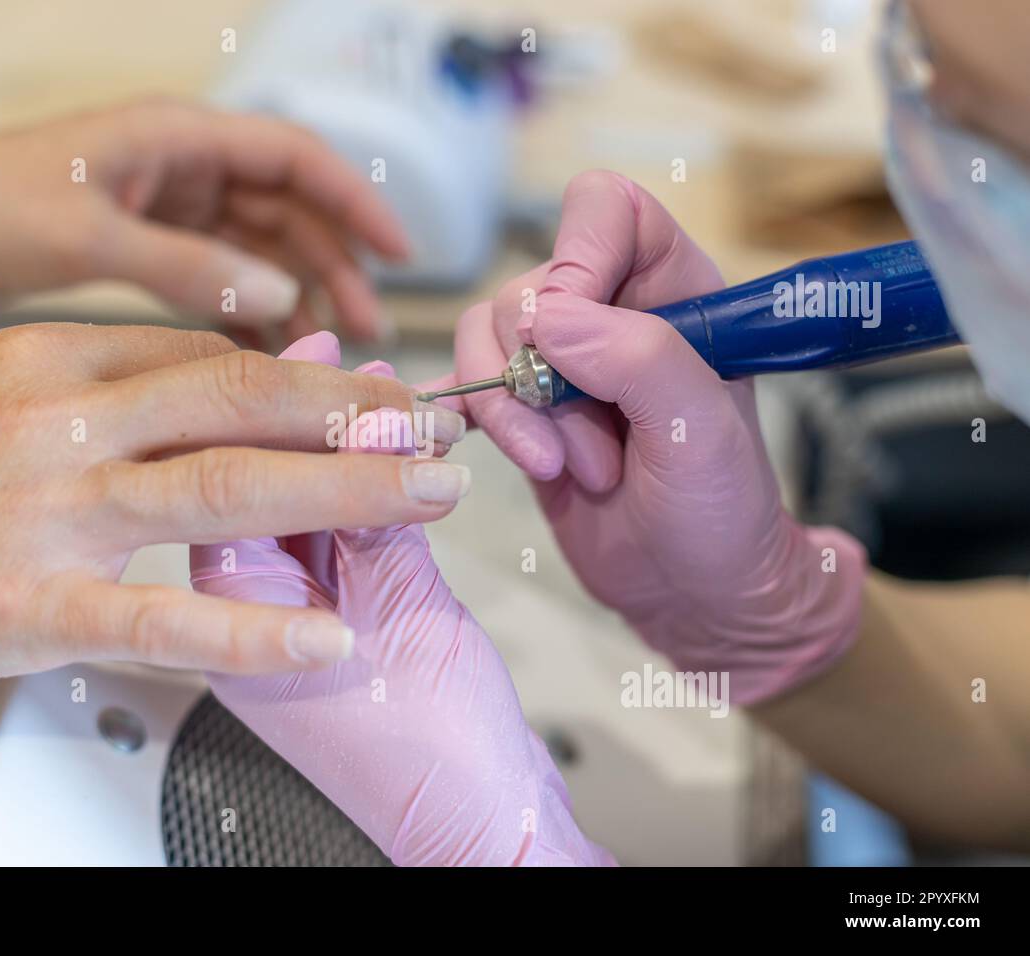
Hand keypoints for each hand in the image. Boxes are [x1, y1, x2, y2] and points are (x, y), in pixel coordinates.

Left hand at [0, 102, 405, 340]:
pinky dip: (244, 312)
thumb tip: (279, 295)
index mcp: (173, 136)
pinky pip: (216, 277)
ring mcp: (164, 205)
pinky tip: (264, 356)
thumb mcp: (87, 235)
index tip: (403, 253)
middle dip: (332, 266)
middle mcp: (179, 164)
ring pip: (256, 248)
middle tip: (365, 334)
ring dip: (294, 295)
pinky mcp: (144, 245)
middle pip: (286, 210)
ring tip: (325, 355)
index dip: (356, 201)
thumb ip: (186, 266)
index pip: (294, 158)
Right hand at [0, 324, 466, 699]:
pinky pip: (160, 617)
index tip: (380, 391)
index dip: (314, 376)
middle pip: (239, 400)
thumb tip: (219, 393)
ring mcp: (38, 507)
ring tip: (425, 497)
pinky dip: (253, 630)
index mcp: (51, 357)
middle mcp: (53, 415)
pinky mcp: (18, 604)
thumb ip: (108, 391)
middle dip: (357, 414)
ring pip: (221, 487)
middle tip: (437, 431)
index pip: (212, 355)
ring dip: (341, 490)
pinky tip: (324, 638)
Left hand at [191, 334, 611, 865]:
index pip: (227, 491)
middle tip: (342, 356)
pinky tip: (385, 448)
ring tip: (374, 389)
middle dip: (301, 417)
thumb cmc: (438, 760)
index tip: (314, 359)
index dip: (276, 417)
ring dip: (333, 445)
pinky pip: (335, 536)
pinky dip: (361, 487)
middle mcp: (251, 623)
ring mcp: (291, 623)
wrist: (482, 826)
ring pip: (292, 505)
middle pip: (252, 489)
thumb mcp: (405, 620)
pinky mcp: (339, 621)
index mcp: (236, 630)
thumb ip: (376, 519)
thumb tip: (367, 430)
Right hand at [427, 171, 865, 704]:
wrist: (692, 594)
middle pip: (526, 289)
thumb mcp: (699, 430)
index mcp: (673, 289)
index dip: (575, 260)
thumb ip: (637, 358)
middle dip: (542, 378)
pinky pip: (464, 383)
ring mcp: (559, 364)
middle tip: (594, 450)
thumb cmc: (721, 511)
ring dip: (514, 415)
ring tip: (565, 470)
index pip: (605, 211)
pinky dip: (466, 415)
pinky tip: (492, 451)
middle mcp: (610, 313)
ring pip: (484, 339)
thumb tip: (544, 319)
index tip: (570, 339)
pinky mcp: (520, 411)